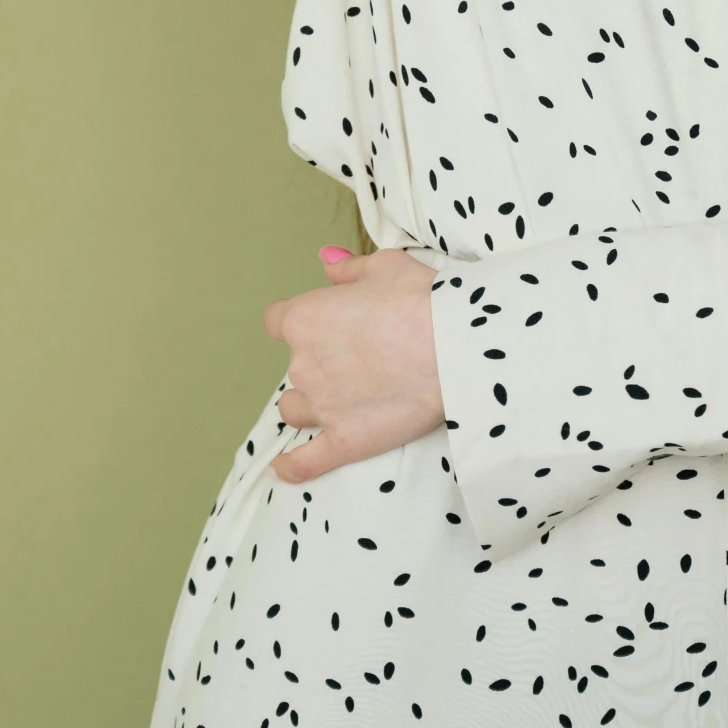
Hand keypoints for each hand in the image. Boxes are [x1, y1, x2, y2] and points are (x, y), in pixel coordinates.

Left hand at [262, 245, 443, 481]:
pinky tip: (285, 467)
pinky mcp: (343, 442)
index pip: (276, 320)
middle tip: (359, 354)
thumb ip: (347, 268)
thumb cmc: (419, 298)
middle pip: (293, 365)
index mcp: (306, 318)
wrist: (451, 346)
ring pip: (294, 409)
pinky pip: (304, 462)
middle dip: (318, 360)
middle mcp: (304, 364)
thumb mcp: (384, 266)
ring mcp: (322, 407)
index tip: (320, 321)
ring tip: (336, 399)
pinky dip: (292, 466)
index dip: (297, 319)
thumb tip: (325, 261)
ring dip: (308, 403)